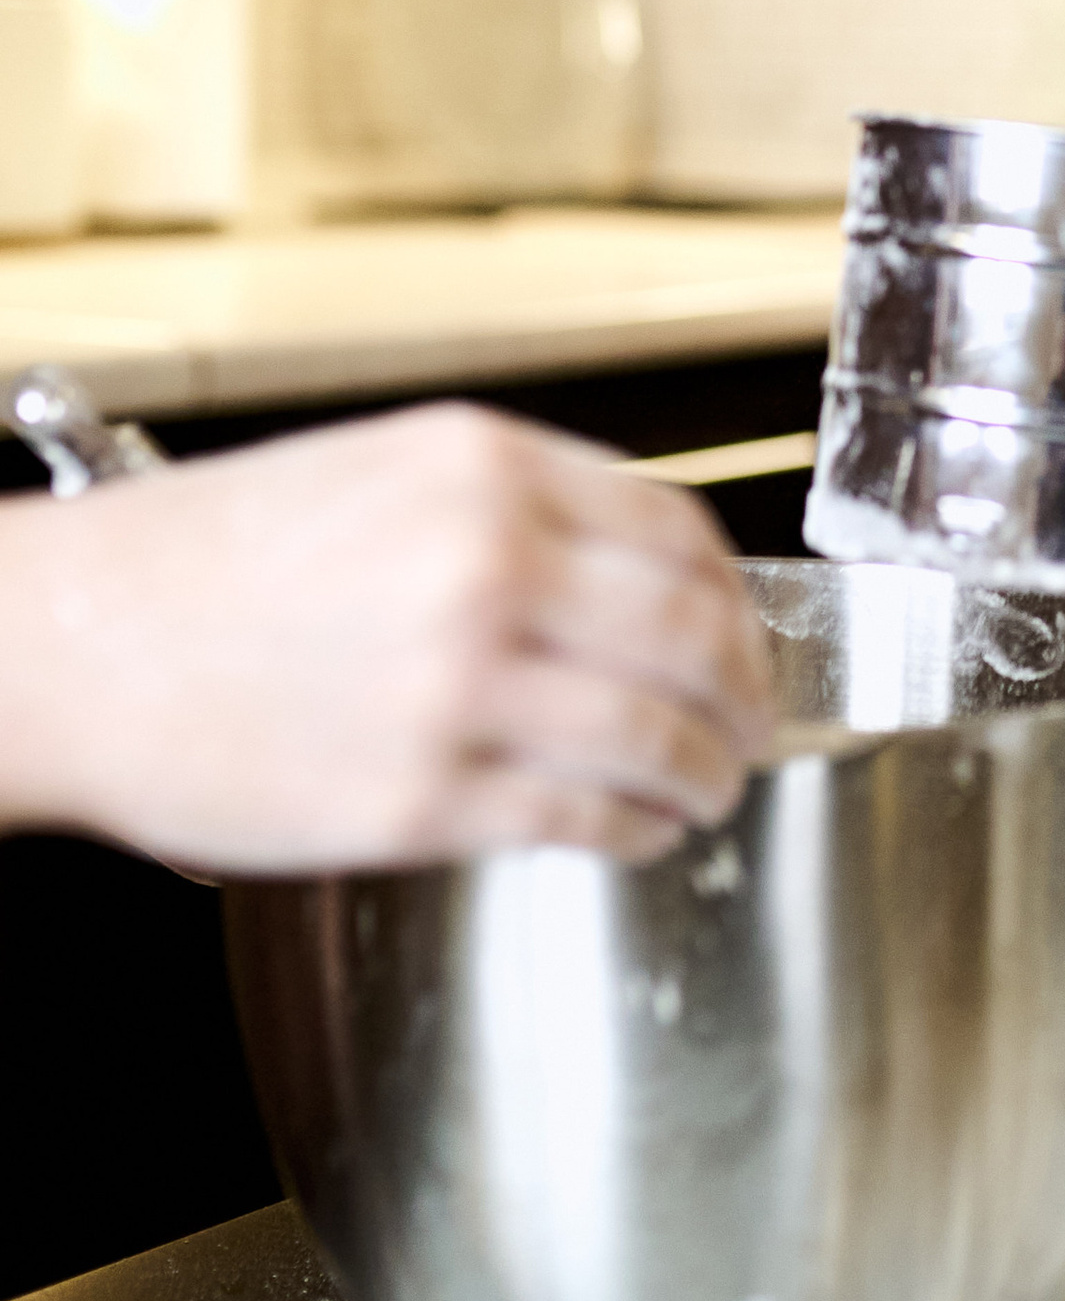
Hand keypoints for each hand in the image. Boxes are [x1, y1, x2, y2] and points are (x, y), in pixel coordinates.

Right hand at [0, 404, 773, 873]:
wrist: (70, 647)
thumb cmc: (200, 567)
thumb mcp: (375, 476)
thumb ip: (511, 512)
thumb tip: (636, 579)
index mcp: (484, 469)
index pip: (678, 529)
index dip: (733, 592)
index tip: (745, 627)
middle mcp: (488, 564)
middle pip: (695, 634)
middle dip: (749, 691)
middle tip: (757, 722)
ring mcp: (459, 684)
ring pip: (657, 737)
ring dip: (709, 772)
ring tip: (710, 787)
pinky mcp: (422, 798)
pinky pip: (582, 819)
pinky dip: (633, 831)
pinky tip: (634, 831)